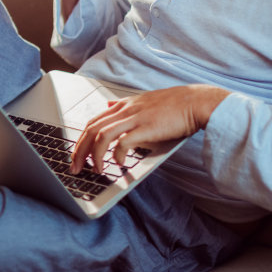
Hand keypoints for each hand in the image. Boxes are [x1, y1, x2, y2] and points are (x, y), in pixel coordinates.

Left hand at [70, 84, 230, 171]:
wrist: (196, 102)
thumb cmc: (174, 106)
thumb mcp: (143, 101)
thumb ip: (124, 106)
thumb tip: (108, 106)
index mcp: (123, 105)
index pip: (93, 122)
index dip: (80, 139)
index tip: (75, 155)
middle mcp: (125, 110)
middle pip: (92, 129)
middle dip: (80, 150)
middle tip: (75, 167)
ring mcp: (135, 118)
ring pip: (102, 135)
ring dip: (94, 155)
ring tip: (95, 170)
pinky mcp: (146, 128)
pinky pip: (123, 142)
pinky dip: (117, 154)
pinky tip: (118, 163)